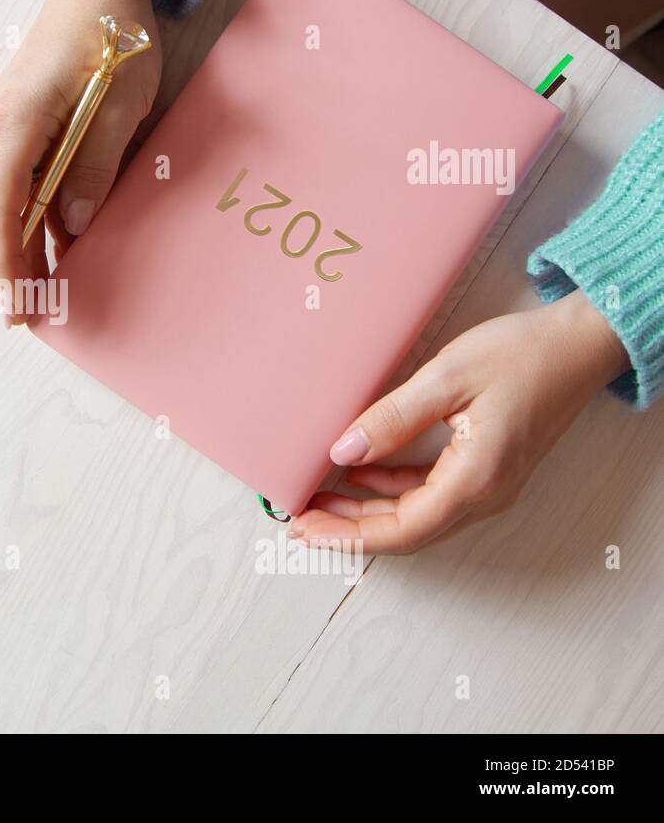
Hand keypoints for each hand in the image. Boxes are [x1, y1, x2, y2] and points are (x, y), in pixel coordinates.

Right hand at [0, 0, 160, 325]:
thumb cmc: (115, 34)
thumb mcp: (119, 102)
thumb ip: (94, 164)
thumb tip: (73, 222)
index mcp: (17, 121)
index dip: (5, 261)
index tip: (15, 303)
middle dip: (12, 265)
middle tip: (31, 316)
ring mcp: (7, 124)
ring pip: (10, 198)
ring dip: (26, 243)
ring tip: (48, 291)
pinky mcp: (23, 122)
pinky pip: (24, 179)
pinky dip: (37, 214)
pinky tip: (59, 244)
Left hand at [291, 290, 629, 553]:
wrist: (580, 345)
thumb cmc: (521, 355)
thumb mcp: (446, 379)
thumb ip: (392, 418)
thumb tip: (343, 453)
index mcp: (475, 479)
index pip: (403, 528)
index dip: (349, 535)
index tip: (306, 529)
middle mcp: (484, 494)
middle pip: (407, 530)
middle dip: (350, 530)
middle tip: (299, 522)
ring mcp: (488, 485)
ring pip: (417, 514)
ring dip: (368, 512)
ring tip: (319, 501)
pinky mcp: (485, 469)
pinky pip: (431, 494)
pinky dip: (392, 490)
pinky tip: (361, 474)